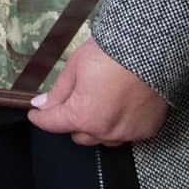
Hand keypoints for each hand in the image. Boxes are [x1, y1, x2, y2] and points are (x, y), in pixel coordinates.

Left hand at [27, 40, 166, 146]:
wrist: (151, 50)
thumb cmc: (110, 54)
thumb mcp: (76, 66)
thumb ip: (59, 91)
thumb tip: (42, 104)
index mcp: (82, 116)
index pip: (53, 124)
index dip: (41, 118)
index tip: (36, 114)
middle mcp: (104, 132)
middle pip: (78, 135)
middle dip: (72, 121)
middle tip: (74, 102)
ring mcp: (127, 134)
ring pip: (103, 138)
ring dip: (97, 127)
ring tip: (100, 104)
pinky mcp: (146, 130)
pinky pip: (126, 134)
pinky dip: (121, 125)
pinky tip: (122, 107)